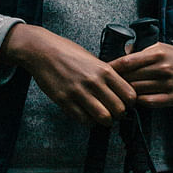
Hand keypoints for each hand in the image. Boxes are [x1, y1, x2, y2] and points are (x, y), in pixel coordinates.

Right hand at [0, 23, 135, 126]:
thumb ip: (108, 74)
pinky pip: (83, 119)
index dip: (130, 103)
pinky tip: (87, 116)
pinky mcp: (64, 100)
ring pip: (103, 117)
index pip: (129, 95)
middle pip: (119, 109)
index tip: (125, 104)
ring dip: (105, 121)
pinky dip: (88, 121)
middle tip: (114, 114)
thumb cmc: (69, 53)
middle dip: (119, 115)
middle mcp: (94, 81)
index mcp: (105, 70)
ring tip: (102, 117)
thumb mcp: (94, 59)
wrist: (42, 50)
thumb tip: (121, 90)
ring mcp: (79, 92)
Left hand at [110, 43, 172, 107]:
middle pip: (129, 78)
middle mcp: (162, 69)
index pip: (126, 63)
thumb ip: (139, 52)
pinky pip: (148, 102)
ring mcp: (168, 84)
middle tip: (107, 84)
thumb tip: (120, 56)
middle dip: (117, 81)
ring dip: (126, 92)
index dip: (111, 68)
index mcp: (157, 54)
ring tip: (119, 92)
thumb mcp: (159, 47)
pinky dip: (139, 100)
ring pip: (137, 91)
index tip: (101, 71)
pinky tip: (135, 98)